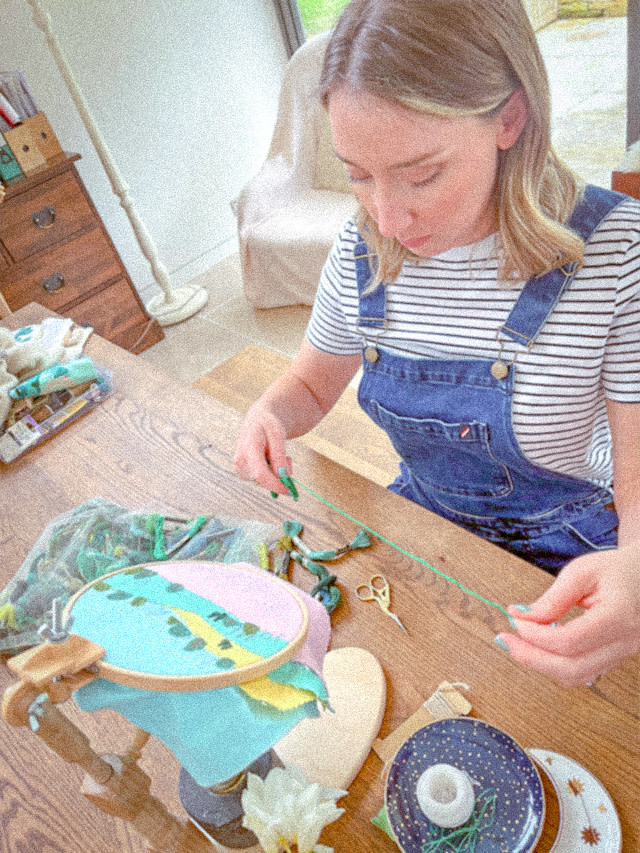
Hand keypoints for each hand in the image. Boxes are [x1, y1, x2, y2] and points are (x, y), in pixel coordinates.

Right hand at [233, 403, 291, 494]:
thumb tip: (283, 476)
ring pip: (261, 482)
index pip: (261, 474)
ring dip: (274, 474)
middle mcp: (240, 459)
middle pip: (261, 480)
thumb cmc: (268, 426)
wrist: (258, 420)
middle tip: (288, 460)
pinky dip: (269, 474)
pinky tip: (270, 460)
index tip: (289, 490)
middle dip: (278, 476)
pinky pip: (259, 480)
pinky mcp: (242, 471)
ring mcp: (239, 466)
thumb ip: (279, 456)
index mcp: (249, 447)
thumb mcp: (278, 435)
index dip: (275, 485)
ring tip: (278, 455)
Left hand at [495, 542, 639, 686]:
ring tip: (518, 641)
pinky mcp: (615, 659)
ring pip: (577, 676)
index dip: (536, 636)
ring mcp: (623, 655)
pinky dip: (556, 664)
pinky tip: (539, 646)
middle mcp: (626, 642)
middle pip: (573, 668)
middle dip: (532, 658)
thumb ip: (552, 599)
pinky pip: (583, 672)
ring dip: (542, 663)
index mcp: (619, 616)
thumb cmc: (616, 570)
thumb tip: (521, 617)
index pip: (570, 641)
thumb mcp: (582, 572)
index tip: (515, 620)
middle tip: (505, 640)